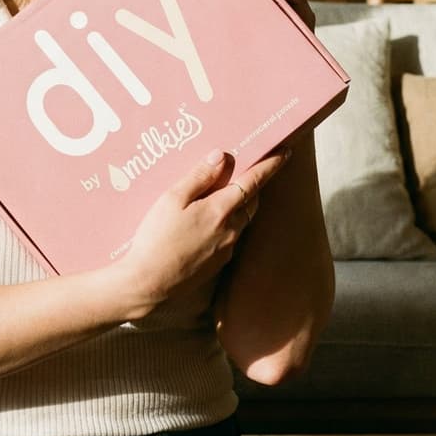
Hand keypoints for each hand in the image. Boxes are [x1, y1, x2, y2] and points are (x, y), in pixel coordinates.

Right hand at [116, 146, 287, 315]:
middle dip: (252, 186)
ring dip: (239, 206)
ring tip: (221, 196)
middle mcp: (231, 230)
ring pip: (241, 220)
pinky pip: (230, 237)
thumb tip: (222, 157)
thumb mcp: (172, 199)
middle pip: (251, 202)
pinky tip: (206, 224)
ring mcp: (226, 249)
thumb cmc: (157, 238)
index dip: (270, 165)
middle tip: (246, 171)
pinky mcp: (218, 264)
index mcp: (221, 210)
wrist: (150, 283)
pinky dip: (226, 224)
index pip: (253, 182)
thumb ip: (199, 177)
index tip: (285, 152)